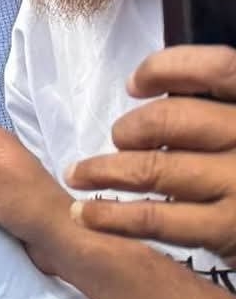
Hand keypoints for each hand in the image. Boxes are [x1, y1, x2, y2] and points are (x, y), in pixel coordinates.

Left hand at [67, 45, 235, 259]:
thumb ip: (215, 108)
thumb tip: (147, 88)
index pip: (215, 68)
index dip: (165, 69)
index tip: (134, 85)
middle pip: (170, 119)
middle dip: (129, 129)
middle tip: (117, 140)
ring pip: (153, 169)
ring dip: (102, 171)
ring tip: (78, 175)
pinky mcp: (227, 229)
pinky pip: (154, 218)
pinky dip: (111, 216)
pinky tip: (87, 214)